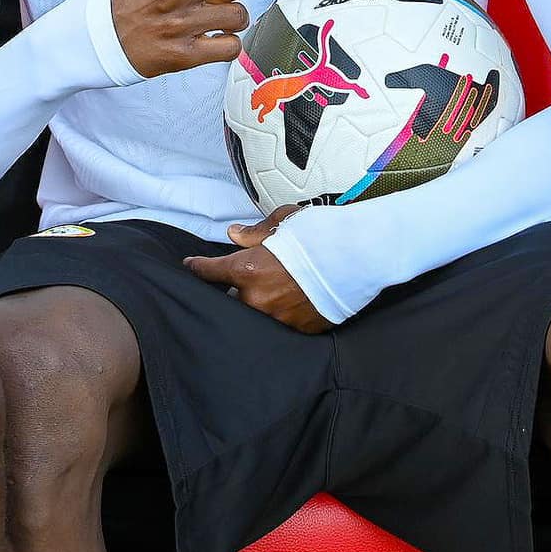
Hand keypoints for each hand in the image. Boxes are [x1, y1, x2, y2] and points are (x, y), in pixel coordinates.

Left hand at [184, 206, 332, 332]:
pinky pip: (283, 323)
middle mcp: (258, 299)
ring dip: (261, 303)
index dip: (197, 268)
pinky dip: (285, 313)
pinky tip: (296, 300)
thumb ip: (255, 232)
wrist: (359, 257)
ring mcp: (279, 318)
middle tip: (253, 277)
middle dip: (237, 290)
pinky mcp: (300, 329)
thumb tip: (235, 234)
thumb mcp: (284, 221)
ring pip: (257, 314)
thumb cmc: (321, 234)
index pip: (210, 272)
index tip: (191, 266)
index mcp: (247, 270)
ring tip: (277, 290)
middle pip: (233, 299)